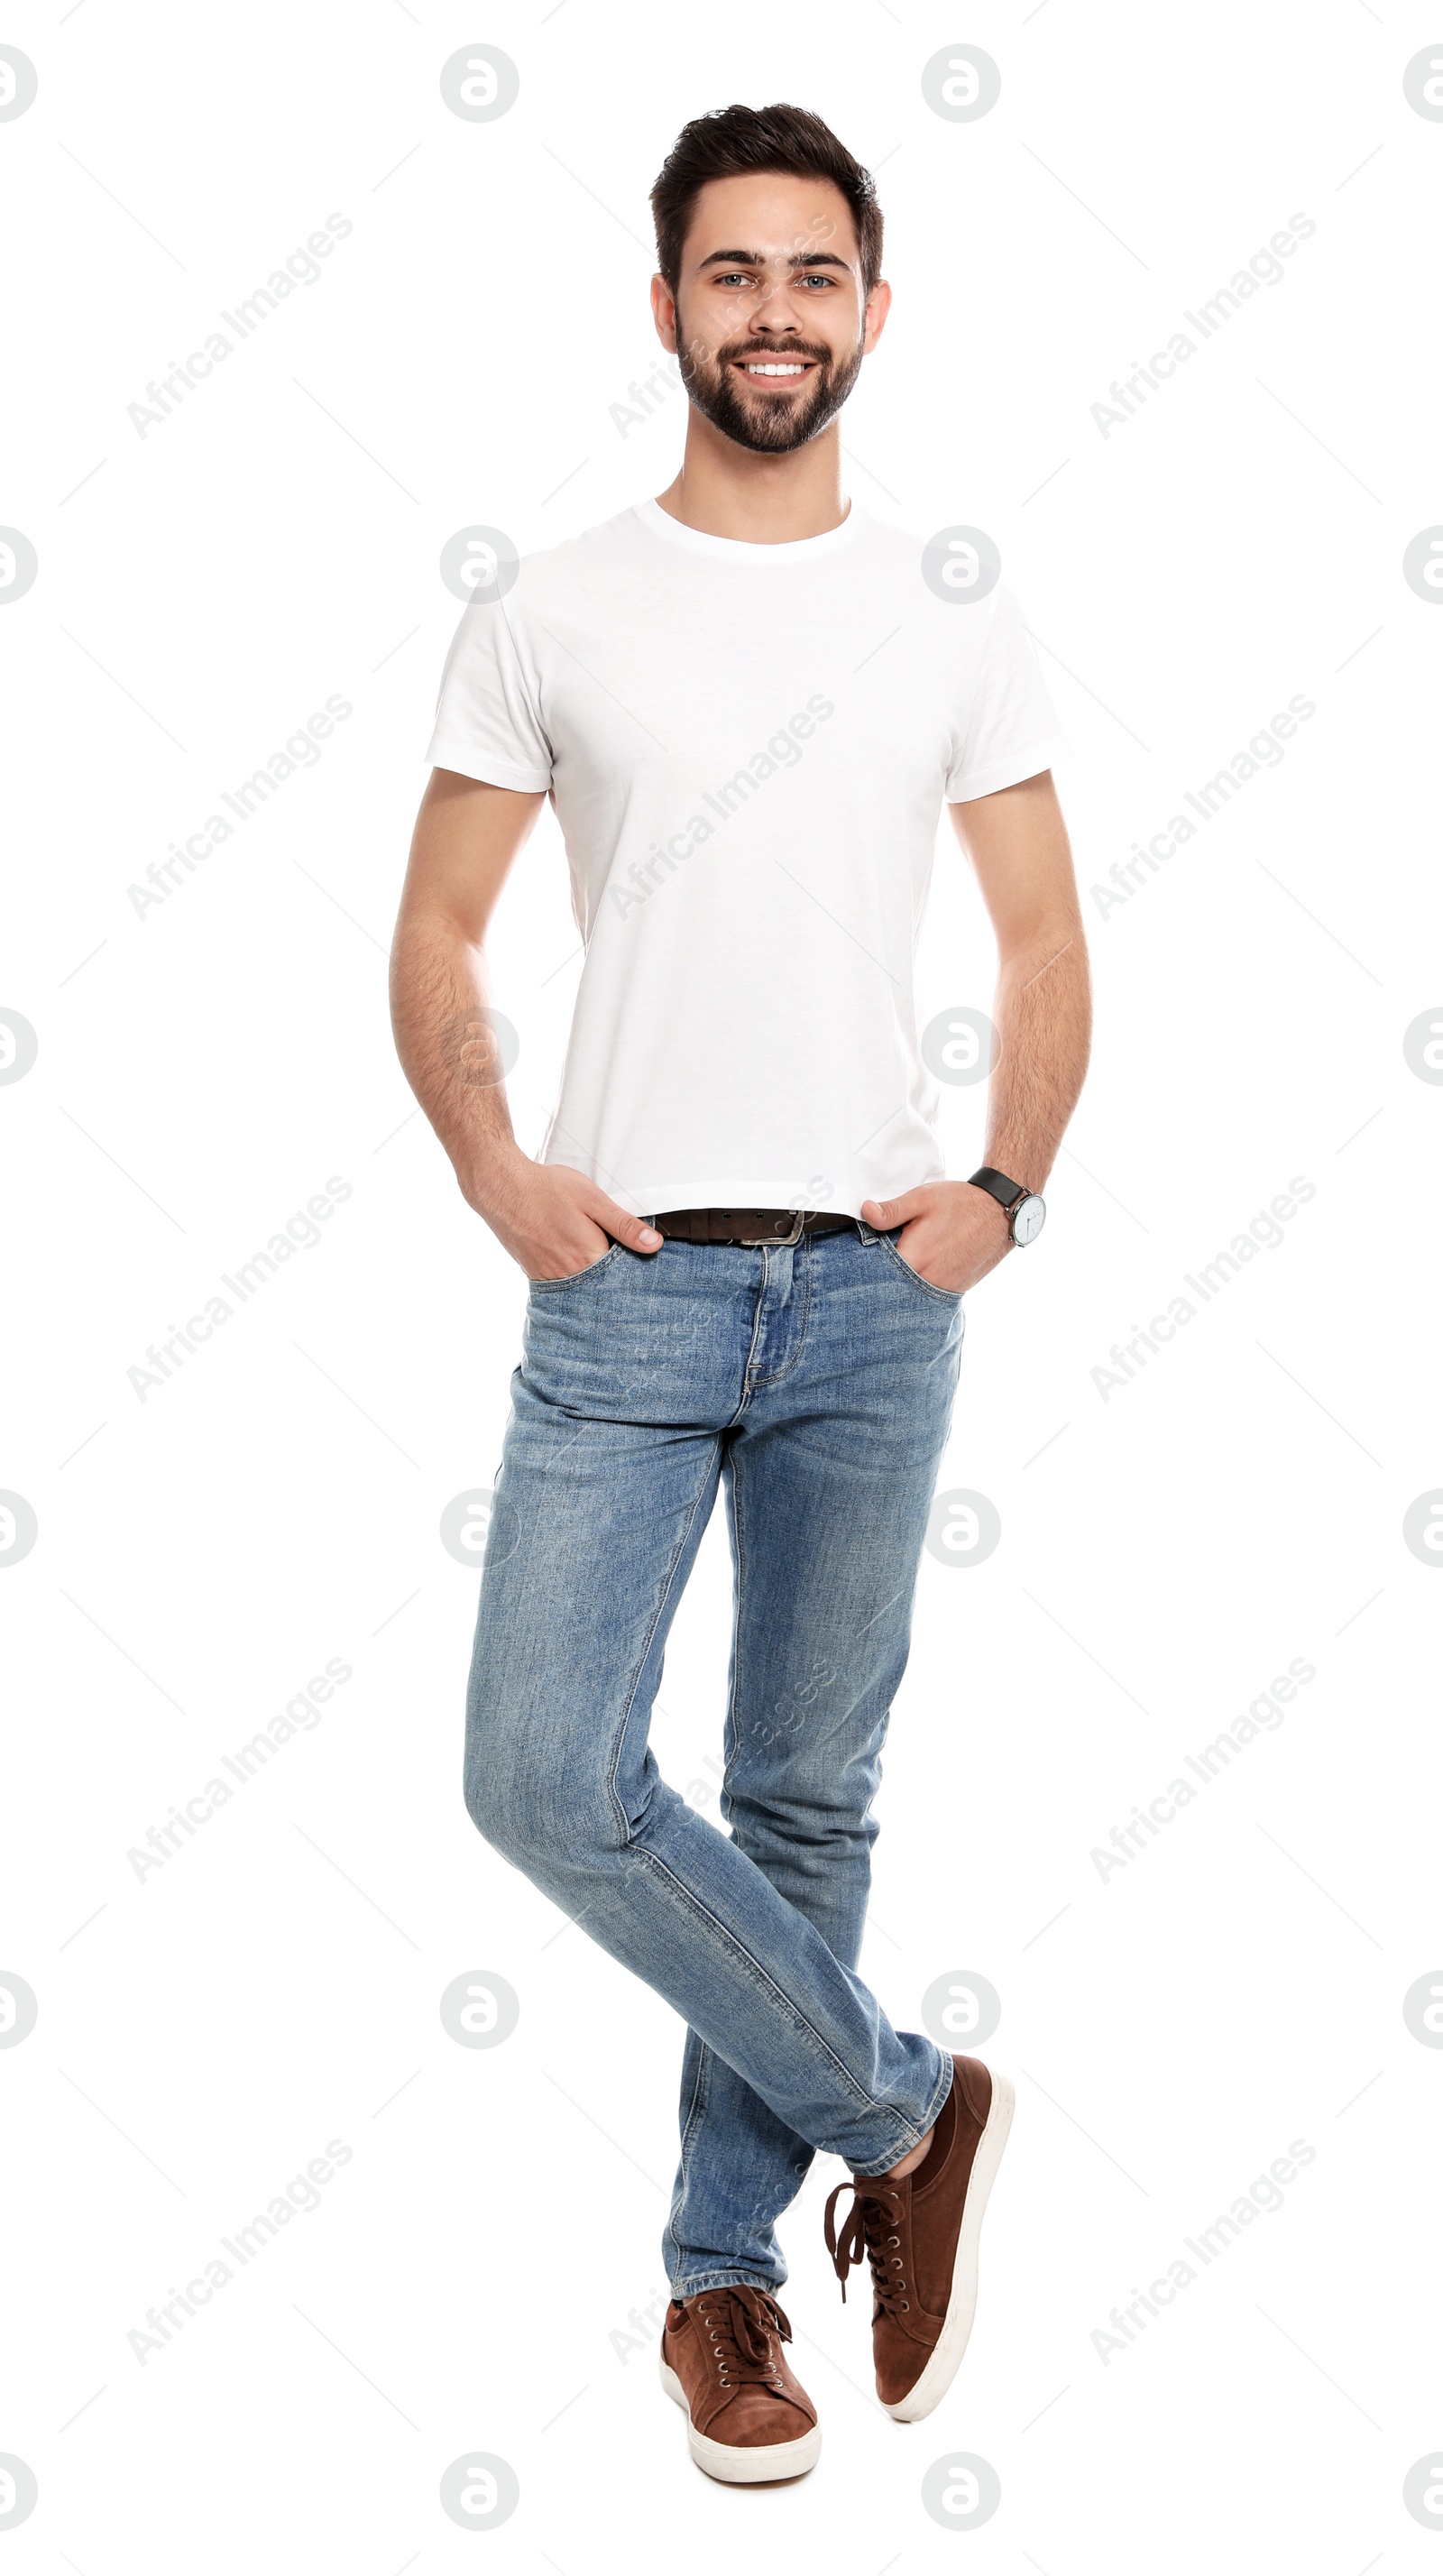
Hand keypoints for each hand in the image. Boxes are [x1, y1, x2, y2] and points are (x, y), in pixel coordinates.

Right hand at [469, 1156, 661, 1280]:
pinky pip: (563, 1282)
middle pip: (604, 1283)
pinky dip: (572, 1273)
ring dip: (592, 1273)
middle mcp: (570, 1276)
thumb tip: (654, 1245)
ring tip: (588, 1247)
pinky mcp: (536, 1274)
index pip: (624, 1274)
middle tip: (609, 1245)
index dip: (633, 1263)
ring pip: (583, 1284)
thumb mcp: (593, 1200)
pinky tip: (570, 1252)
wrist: (501, 1188)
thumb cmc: (548, 1189)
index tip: (636, 1251)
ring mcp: (550, 1278)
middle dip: (614, 1272)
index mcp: (589, 1259)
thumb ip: (624, 1225)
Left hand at [860, 1180, 1011, 1294]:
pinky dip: (919, 1284)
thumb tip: (865, 1212)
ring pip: (909, 1292)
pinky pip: (928, 1293)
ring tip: (905, 1260)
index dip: (866, 1261)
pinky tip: (922, 1267)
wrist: (1001, 1214)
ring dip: (902, 1280)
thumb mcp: (922, 1199)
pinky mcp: (954, 1291)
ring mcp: (942, 1290)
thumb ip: (891, 1210)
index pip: (874, 1270)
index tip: (864, 1250)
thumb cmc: (961, 1203)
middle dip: (882, 1273)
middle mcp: (926, 1280)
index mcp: (913, 1258)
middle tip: (886, 1254)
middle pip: (891, 1285)